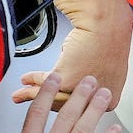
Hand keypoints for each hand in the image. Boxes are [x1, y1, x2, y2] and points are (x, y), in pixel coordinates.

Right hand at [16, 0, 130, 107]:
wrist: (106, 22)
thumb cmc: (109, 38)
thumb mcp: (103, 68)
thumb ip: (89, 84)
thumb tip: (73, 88)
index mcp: (110, 99)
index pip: (81, 109)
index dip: (62, 105)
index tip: (50, 105)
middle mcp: (96, 99)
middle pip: (65, 107)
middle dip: (44, 103)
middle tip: (31, 100)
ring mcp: (81, 92)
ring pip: (51, 97)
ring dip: (33, 94)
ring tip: (22, 93)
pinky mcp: (66, 81)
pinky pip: (44, 83)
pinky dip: (33, 80)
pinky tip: (28, 79)